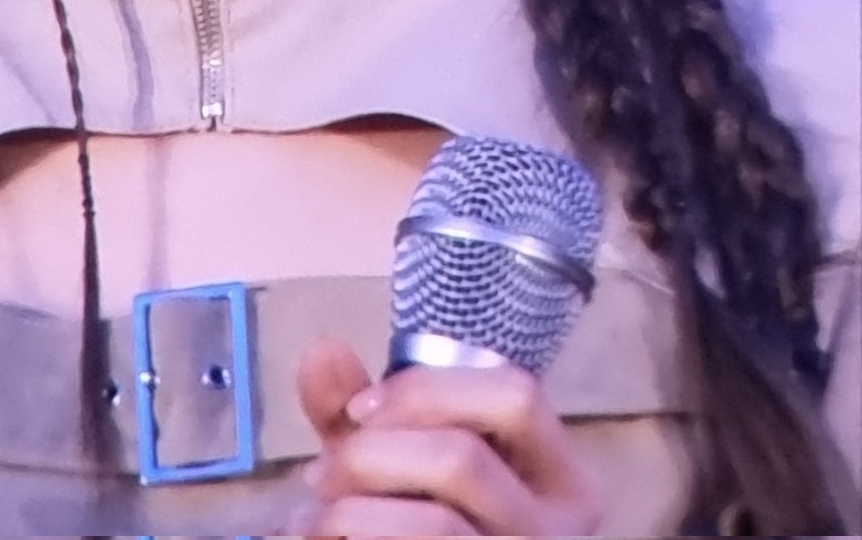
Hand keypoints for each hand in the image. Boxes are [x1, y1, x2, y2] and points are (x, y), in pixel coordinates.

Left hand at [291, 335, 601, 536]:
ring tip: (311, 517)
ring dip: (352, 511)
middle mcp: (557, 532)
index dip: (427, 389)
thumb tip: (323, 350)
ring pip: (438, 524)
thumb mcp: (396, 461)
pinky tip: (322, 539)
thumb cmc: (413, 521)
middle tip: (321, 473)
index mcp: (559, 479)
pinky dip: (354, 538)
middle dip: (371, 454)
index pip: (516, 397)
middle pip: (463, 458)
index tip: (359, 409)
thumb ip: (356, 410)